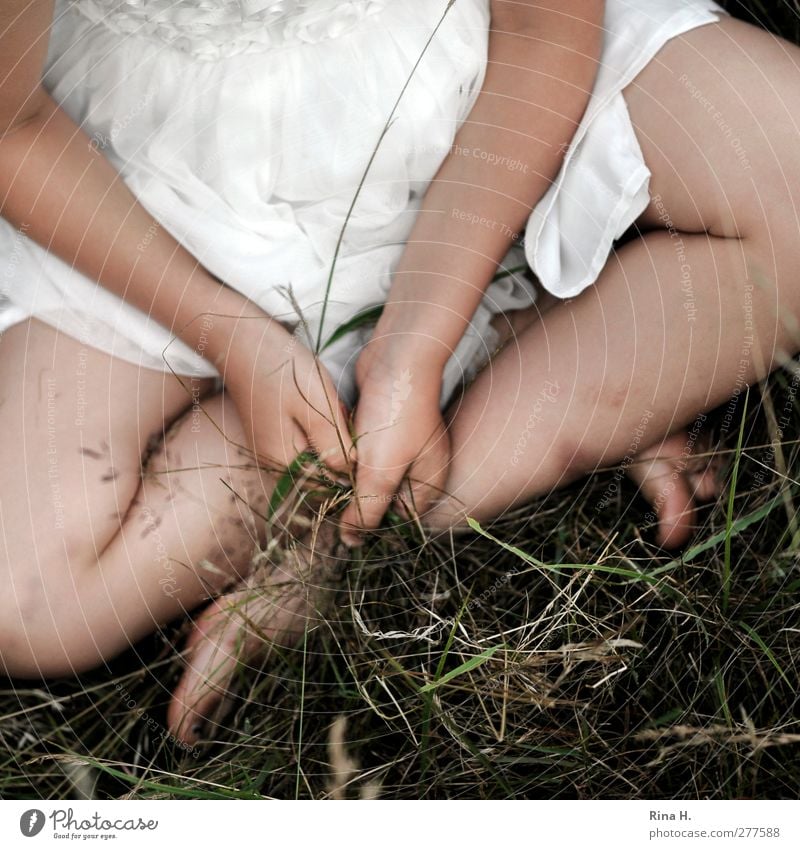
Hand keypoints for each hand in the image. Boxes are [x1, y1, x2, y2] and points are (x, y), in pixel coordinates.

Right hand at [221, 318, 354, 476]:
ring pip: (313, 456)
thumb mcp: (317, 406)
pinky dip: (319, 428)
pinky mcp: (270, 433)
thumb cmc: (281, 370)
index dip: (348, 469)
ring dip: (331, 438)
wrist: (241, 340)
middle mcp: (272, 462)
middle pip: (319, 472)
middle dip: (340, 450)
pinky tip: (323, 406)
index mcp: (284, 462)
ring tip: (334, 408)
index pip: (325, 486)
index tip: (357, 438)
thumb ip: (334, 444)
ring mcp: (269, 448)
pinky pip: (303, 442)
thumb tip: (350, 472)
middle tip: (344, 416)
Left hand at [339, 336, 450, 544]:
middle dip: (357, 502)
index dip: (370, 527)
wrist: (396, 357)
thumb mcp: (381, 472)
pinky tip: (334, 455)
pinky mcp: (384, 429)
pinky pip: (364, 456)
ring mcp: (402, 448)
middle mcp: (419, 470)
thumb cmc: (396, 415)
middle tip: (328, 502)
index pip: (398, 524)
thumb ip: (367, 511)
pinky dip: (350, 457)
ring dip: (351, 480)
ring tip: (327, 479)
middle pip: (384, 502)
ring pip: (371, 479)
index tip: (340, 527)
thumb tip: (351, 542)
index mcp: (429, 486)